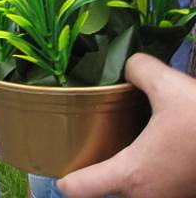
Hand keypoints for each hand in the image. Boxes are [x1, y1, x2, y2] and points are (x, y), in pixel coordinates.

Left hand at [58, 53, 195, 196]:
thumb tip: (130, 63)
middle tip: (94, 148)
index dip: (67, 177)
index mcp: (131, 175)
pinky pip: (161, 189)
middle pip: (107, 193)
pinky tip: (162, 150)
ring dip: (133, 177)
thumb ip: (140, 70)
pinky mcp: (189, 194)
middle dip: (100, 174)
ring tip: (130, 146)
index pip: (78, 189)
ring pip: (137, 192)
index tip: (63, 165)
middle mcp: (147, 197)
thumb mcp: (171, 86)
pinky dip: (156, 176)